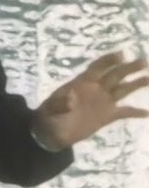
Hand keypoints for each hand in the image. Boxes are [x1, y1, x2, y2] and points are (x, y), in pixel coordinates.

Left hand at [32, 52, 148, 150]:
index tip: (121, 55)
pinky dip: (135, 112)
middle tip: (143, 61)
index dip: (107, 61)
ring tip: (148, 77)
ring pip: (122, 90)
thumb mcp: (50, 108)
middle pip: (114, 75)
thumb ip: (61, 103)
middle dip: (127, 68)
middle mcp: (95, 89)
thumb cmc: (49, 115)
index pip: (96, 68)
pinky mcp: (106, 116)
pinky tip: (147, 112)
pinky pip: (123, 113)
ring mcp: (102, 102)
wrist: (51, 133)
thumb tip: (71, 98)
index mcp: (81, 83)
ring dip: (135, 83)